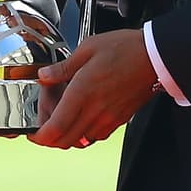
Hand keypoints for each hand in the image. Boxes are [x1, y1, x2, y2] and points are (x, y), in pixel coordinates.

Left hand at [29, 29, 157, 148]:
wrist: (157, 57)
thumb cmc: (127, 49)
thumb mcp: (88, 48)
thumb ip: (63, 67)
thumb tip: (44, 76)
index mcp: (82, 92)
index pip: (55, 128)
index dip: (40, 137)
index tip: (33, 134)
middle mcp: (94, 110)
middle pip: (65, 141)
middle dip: (50, 140)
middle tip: (44, 129)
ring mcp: (108, 118)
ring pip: (81, 141)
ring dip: (67, 137)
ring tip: (62, 122)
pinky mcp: (119, 120)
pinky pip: (97, 136)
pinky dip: (85, 134)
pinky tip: (83, 119)